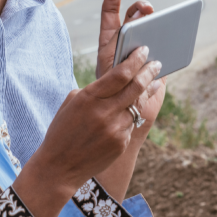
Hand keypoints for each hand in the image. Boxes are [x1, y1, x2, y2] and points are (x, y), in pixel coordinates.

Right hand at [13, 45, 161, 216]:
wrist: (59, 166)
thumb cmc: (62, 129)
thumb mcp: (72, 102)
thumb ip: (95, 90)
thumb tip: (116, 81)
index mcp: (89, 97)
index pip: (120, 73)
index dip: (135, 60)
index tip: (144, 50)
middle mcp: (104, 112)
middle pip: (136, 86)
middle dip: (148, 71)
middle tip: (157, 63)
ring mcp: (115, 129)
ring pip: (137, 105)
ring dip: (146, 91)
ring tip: (153, 82)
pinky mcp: (121, 143)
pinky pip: (131, 123)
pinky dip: (133, 114)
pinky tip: (134, 108)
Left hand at [95, 0, 165, 130]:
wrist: (125, 118)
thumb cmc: (111, 97)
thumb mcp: (111, 78)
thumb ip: (124, 63)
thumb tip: (146, 47)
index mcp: (110, 42)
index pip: (110, 12)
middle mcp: (128, 42)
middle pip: (136, 18)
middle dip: (142, 9)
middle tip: (147, 8)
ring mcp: (145, 51)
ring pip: (154, 30)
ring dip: (160, 24)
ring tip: (164, 22)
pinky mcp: (161, 63)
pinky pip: (169, 48)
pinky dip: (173, 43)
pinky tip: (176, 42)